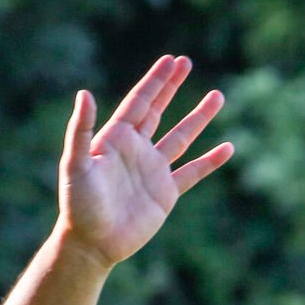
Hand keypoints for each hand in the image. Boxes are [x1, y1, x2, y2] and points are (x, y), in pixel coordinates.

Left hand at [60, 55, 233, 267]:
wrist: (91, 244)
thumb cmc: (78, 205)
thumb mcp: (76, 165)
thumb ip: (80, 130)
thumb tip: (84, 93)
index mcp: (115, 139)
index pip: (139, 102)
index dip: (155, 81)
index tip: (170, 60)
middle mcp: (135, 151)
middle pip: (157, 111)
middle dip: (171, 87)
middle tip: (186, 62)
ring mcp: (152, 171)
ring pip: (180, 137)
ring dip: (198, 117)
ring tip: (217, 96)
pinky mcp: (164, 194)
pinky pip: (192, 173)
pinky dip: (209, 162)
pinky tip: (228, 148)